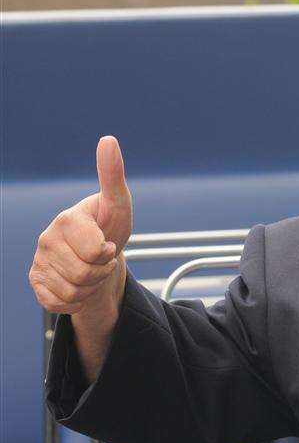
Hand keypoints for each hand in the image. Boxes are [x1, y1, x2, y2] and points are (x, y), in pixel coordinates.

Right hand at [30, 137, 132, 316]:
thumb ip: (113, 174)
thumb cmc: (110, 226)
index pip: (96, 250)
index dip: (109, 251)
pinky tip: (79, 284)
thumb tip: (108, 139)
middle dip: (102, 271)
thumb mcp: (118, 203)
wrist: (100, 255)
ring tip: (92, 269)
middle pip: (86, 273)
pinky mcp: (36, 283)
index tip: (108, 242)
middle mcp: (47, 239)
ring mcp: (39, 261)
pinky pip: (60, 303)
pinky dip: (77, 300)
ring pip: (74, 291)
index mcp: (66, 219)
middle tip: (102, 259)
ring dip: (92, 286)